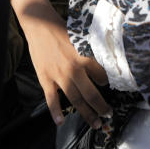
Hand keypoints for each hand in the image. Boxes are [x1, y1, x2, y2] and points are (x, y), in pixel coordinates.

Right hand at [21, 9, 110, 128]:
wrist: (40, 25)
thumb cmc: (61, 29)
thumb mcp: (82, 39)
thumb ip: (91, 52)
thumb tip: (102, 65)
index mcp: (85, 57)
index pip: (102, 77)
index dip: (107, 84)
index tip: (109, 87)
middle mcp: (74, 69)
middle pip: (91, 94)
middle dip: (101, 107)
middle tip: (108, 114)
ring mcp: (59, 76)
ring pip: (75, 100)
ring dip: (86, 113)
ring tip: (95, 123)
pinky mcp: (46, 78)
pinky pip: (52, 99)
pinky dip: (56, 112)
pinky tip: (61, 122)